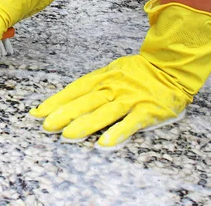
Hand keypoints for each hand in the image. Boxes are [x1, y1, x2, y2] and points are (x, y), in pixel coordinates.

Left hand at [29, 0, 210, 147]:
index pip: (74, 90)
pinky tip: (105, 143)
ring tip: (68, 136)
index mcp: (103, 78)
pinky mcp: (147, 110)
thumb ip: (94, 85)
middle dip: (64, 114)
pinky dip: (118, 133)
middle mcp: (113, 88)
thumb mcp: (112, 71)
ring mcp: (129, 99)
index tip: (38, 112)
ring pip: (103, 113)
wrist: (172, 66)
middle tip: (46, 126)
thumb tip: (70, 98)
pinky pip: (130, 123)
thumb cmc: (139, 72)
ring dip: (85, 124)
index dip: (55, 101)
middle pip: (84, 102)